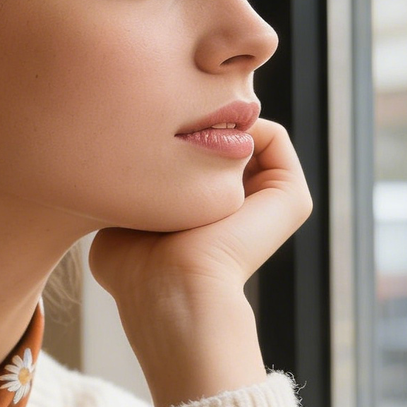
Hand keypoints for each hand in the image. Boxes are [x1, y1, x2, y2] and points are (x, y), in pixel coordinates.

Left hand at [85, 118, 312, 406]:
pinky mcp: (291, 196)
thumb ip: (125, 195)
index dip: (173, 134)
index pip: (198, 158)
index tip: (148, 130)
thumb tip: (116, 174)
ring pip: (249, 137)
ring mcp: (271, 203)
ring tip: (192, 126)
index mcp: (209, 217)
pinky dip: (244, 123)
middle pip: (225, 143)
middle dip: (199, 121)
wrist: (173, 289)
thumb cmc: (135, 269)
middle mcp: (245, 208)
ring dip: (221, 120)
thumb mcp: (119, 224)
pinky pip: (273, 137)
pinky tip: (211, 137)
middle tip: (172, 117)